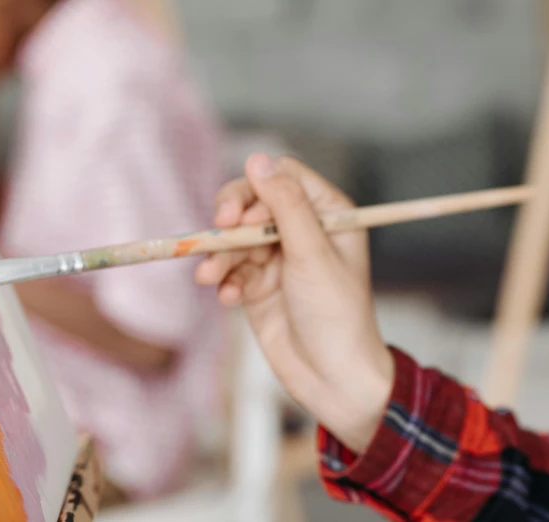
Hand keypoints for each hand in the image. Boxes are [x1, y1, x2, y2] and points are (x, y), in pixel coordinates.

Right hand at [196, 154, 392, 452]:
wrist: (333, 378)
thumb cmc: (337, 314)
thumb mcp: (313, 254)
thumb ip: (285, 206)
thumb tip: (257, 159)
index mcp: (327, 214)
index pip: (282, 177)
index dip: (256, 189)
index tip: (241, 216)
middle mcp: (301, 230)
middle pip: (252, 202)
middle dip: (231, 219)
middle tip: (217, 233)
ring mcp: (278, 258)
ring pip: (235, 238)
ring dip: (220, 256)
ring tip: (211, 278)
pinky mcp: (258, 285)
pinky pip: (231, 270)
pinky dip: (224, 280)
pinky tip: (227, 297)